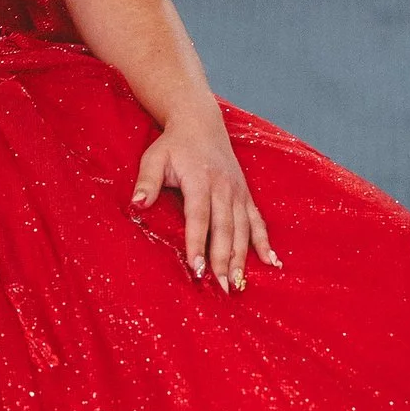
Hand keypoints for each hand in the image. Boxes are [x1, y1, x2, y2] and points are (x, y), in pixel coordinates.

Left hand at [133, 102, 277, 291]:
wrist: (200, 122)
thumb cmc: (173, 144)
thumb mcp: (154, 157)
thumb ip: (147, 182)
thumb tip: (136, 205)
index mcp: (200, 180)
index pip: (199, 217)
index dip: (198, 244)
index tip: (197, 269)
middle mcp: (223, 187)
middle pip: (224, 229)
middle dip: (223, 260)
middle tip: (221, 288)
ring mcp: (238, 192)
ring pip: (242, 229)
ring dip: (241, 258)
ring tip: (238, 284)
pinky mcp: (246, 195)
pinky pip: (258, 221)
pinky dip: (265, 242)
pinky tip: (272, 262)